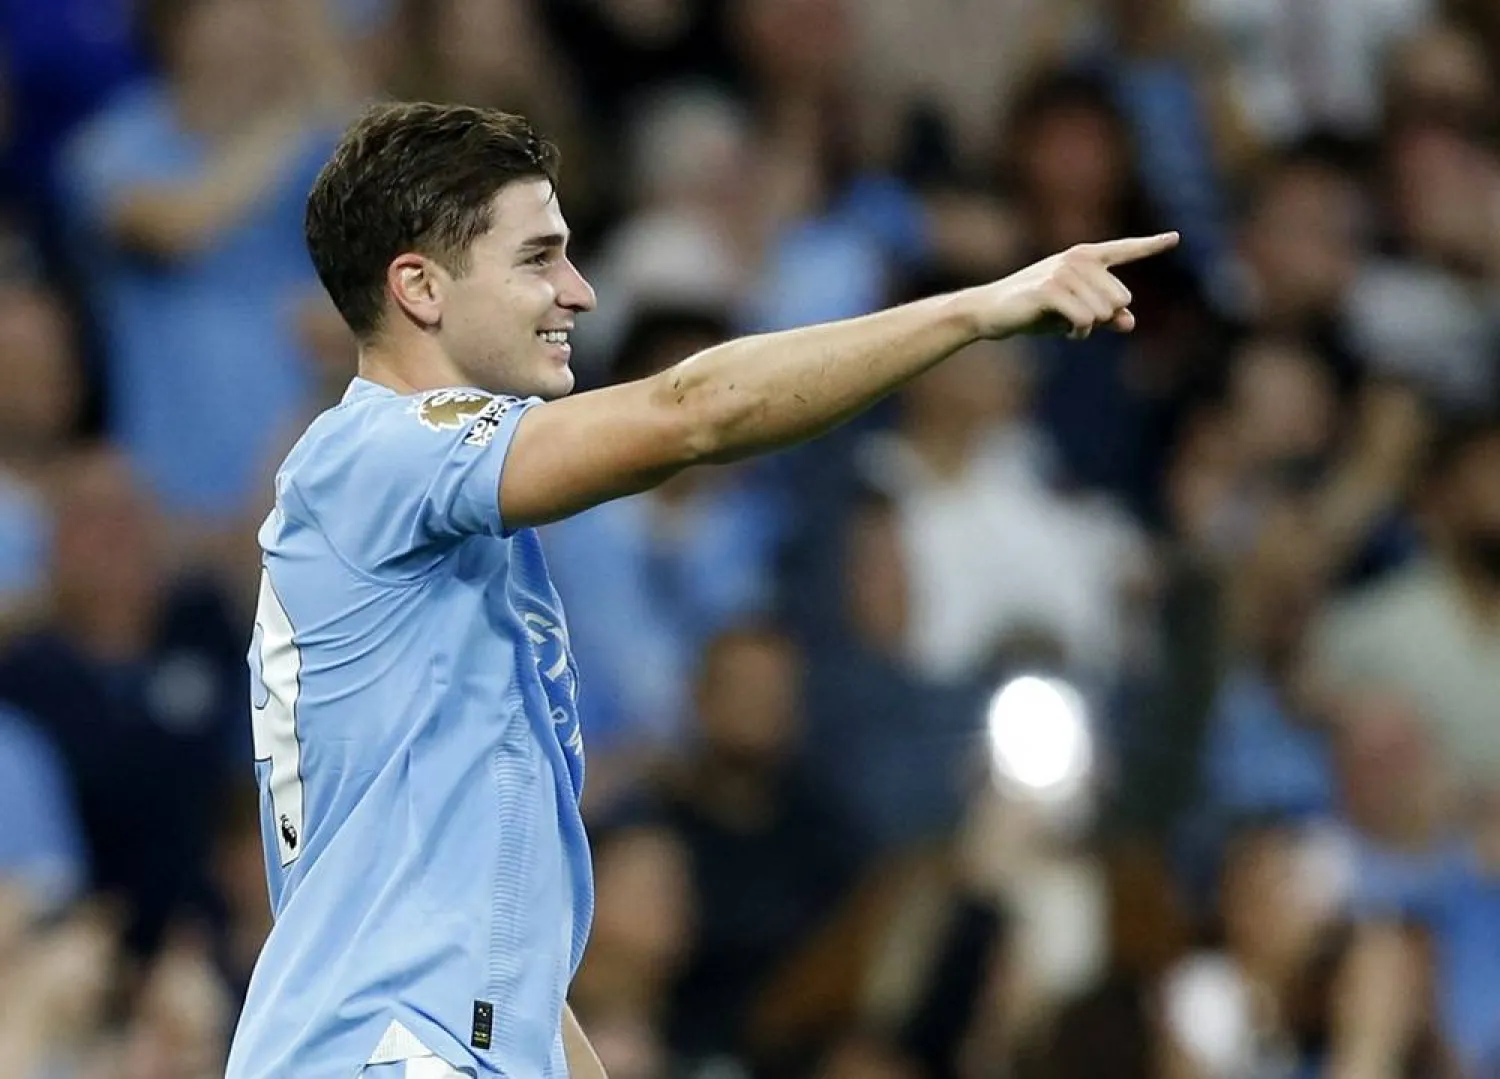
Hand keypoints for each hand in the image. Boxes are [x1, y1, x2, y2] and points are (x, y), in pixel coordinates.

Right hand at [965, 232, 1179, 340]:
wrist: (990, 311)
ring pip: (1104, 312)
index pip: (1126, 250)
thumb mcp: (1075, 312)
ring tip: (1065, 324)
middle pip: (1120, 298)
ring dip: (1087, 327)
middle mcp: (1078, 259)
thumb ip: (1106, 315)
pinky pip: (1085, 319)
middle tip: (1075, 319)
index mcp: (1086, 257)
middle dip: (1102, 318)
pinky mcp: (1050, 289)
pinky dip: (1079, 332)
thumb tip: (1130, 321)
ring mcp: (1064, 271)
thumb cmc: (1033, 310)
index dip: (1152, 245)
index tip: (1176, 238)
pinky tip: (1065, 331)